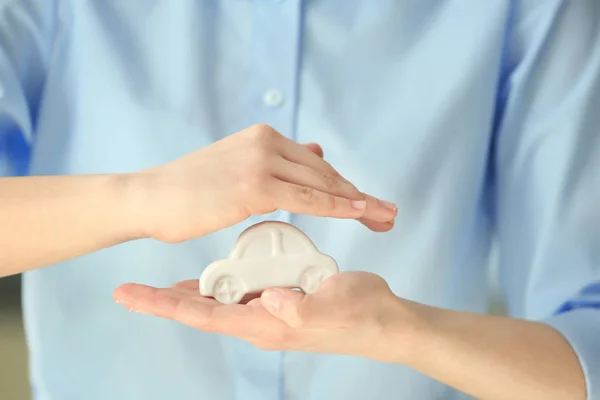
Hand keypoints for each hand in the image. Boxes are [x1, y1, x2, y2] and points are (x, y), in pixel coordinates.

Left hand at [112, 272, 417, 362]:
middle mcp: (260, 318)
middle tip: (130, 291)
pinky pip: (243, 288)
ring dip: (190, 291)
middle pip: (203, 310)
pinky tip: (215, 271)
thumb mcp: (335, 309)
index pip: (205, 316)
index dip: (167, 305)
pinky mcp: (281, 295)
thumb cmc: (361, 318)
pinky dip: (224, 279)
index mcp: (265, 324)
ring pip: (220, 299)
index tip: (131, 297)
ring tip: (157, 286)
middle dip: (166, 301)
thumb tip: (269, 302)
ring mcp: (269, 307)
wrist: (383, 321)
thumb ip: (302, 309)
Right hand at [130, 124, 396, 241]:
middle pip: (325, 173)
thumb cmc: (190, 190)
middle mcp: (266, 141)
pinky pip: (306, 198)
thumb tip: (315, 150)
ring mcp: (260, 161)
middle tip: (388, 214)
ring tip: (384, 217)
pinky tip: (358, 213)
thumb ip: (277, 161)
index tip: (368, 203)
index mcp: (263, 136)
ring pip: (321, 184)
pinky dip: (336, 206)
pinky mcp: (254, 185)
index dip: (345, 186)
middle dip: (359, 197)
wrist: (150, 197)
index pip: (315, 163)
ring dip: (358, 202)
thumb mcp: (238, 166)